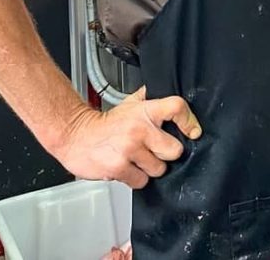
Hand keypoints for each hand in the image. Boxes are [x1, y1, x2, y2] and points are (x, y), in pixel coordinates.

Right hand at [53, 86, 201, 188]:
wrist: (75, 136)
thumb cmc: (105, 123)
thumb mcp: (130, 103)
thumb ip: (149, 98)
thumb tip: (168, 88)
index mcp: (145, 110)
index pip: (177, 108)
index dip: (189, 120)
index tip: (193, 131)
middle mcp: (140, 129)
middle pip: (174, 150)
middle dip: (167, 153)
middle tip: (156, 150)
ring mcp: (129, 150)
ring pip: (159, 169)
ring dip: (151, 168)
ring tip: (139, 159)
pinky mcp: (119, 168)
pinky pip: (141, 181)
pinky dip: (137, 178)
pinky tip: (128, 168)